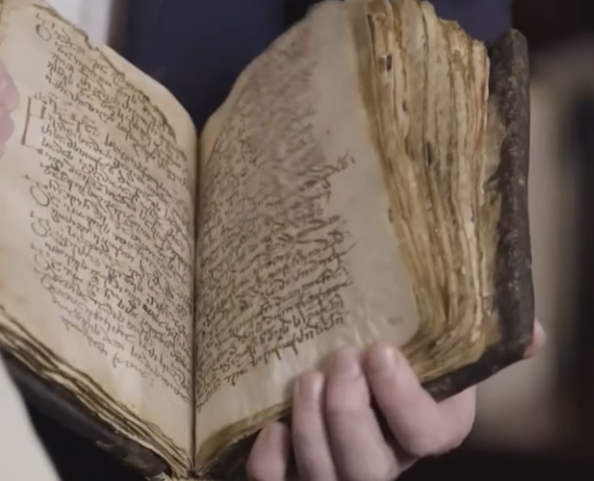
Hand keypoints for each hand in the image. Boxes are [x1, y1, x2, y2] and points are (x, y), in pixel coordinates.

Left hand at [247, 321, 545, 480]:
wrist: (369, 376)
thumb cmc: (407, 362)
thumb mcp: (447, 350)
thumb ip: (482, 342)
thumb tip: (529, 332)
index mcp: (432, 432)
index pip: (423, 435)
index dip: (400, 399)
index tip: (379, 350)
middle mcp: (389, 461)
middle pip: (368, 468)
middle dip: (348, 413)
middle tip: (339, 359)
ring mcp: (343, 470)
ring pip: (327, 477)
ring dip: (312, 428)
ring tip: (307, 379)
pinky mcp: (302, 470)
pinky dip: (271, 463)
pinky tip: (274, 425)